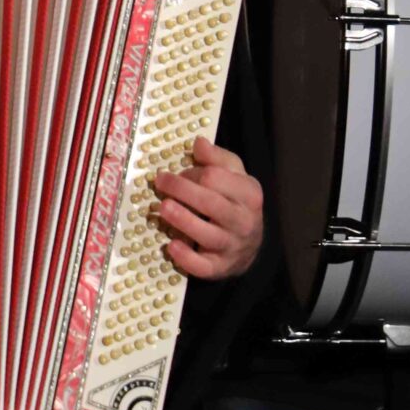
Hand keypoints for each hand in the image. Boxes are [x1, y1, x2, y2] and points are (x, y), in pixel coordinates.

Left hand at [154, 136, 263, 279]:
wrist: (249, 243)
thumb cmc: (234, 201)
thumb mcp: (233, 175)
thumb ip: (217, 158)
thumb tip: (199, 142)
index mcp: (249, 194)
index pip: (216, 178)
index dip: (193, 173)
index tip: (179, 172)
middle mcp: (244, 220)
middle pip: (211, 204)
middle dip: (183, 191)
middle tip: (160, 182)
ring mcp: (233, 245)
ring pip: (208, 234)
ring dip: (183, 220)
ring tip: (162, 208)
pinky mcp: (220, 267)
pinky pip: (204, 266)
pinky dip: (187, 258)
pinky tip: (171, 246)